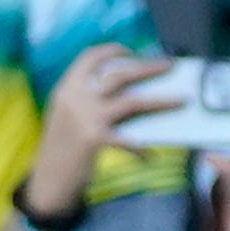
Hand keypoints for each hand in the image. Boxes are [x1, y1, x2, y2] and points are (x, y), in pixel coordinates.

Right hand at [24, 42, 167, 218]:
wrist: (47, 180)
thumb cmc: (61, 147)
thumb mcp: (68, 115)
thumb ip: (89, 99)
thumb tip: (131, 91)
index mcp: (67, 87)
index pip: (90, 57)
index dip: (112, 50)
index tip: (132, 51)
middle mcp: (76, 97)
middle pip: (119, 74)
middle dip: (148, 67)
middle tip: (170, 65)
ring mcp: (86, 117)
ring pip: (132, 102)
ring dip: (161, 101)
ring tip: (182, 100)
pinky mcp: (95, 140)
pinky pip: (128, 140)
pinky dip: (141, 149)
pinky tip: (150, 156)